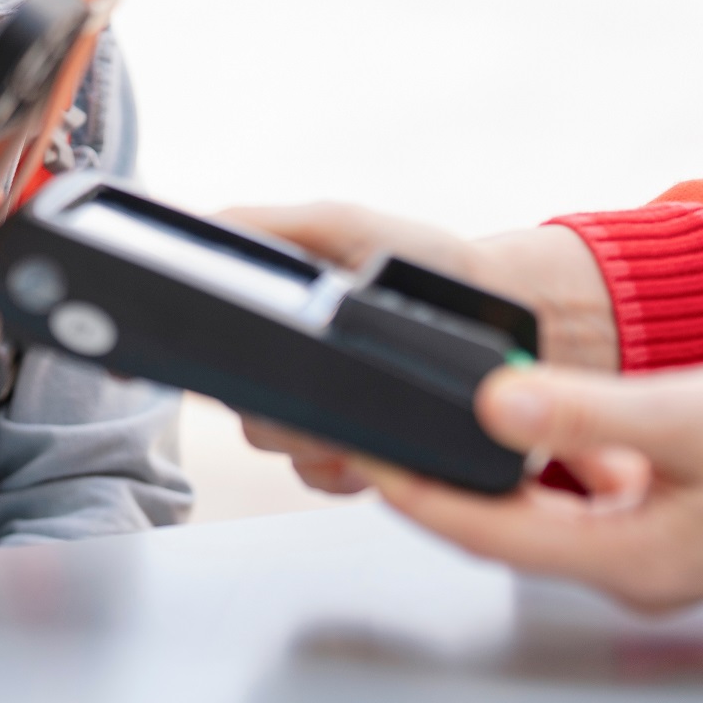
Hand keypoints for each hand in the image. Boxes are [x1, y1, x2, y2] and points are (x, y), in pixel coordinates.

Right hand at [224, 201, 618, 493]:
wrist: (504, 315)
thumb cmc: (425, 263)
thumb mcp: (338, 225)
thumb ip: (260, 225)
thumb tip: (198, 233)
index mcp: (272, 312)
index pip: (214, 350)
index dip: (213, 364)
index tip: (229, 370)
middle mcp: (287, 362)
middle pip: (243, 407)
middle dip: (282, 407)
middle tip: (327, 389)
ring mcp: (318, 409)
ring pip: (279, 445)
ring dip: (316, 437)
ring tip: (362, 413)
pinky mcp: (353, 452)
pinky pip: (319, 477)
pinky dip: (343, 467)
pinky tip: (373, 445)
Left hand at [356, 360, 702, 613]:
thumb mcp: (693, 416)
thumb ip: (587, 411)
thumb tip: (494, 402)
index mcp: (626, 558)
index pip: (485, 531)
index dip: (415, 492)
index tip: (361, 454)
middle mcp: (624, 571)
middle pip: (497, 528)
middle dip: (431, 481)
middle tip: (373, 430)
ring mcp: (641, 555)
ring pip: (532, 515)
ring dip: (482, 471)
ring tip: (427, 418)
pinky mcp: (658, 530)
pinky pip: (572, 502)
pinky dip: (537, 466)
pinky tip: (525, 422)